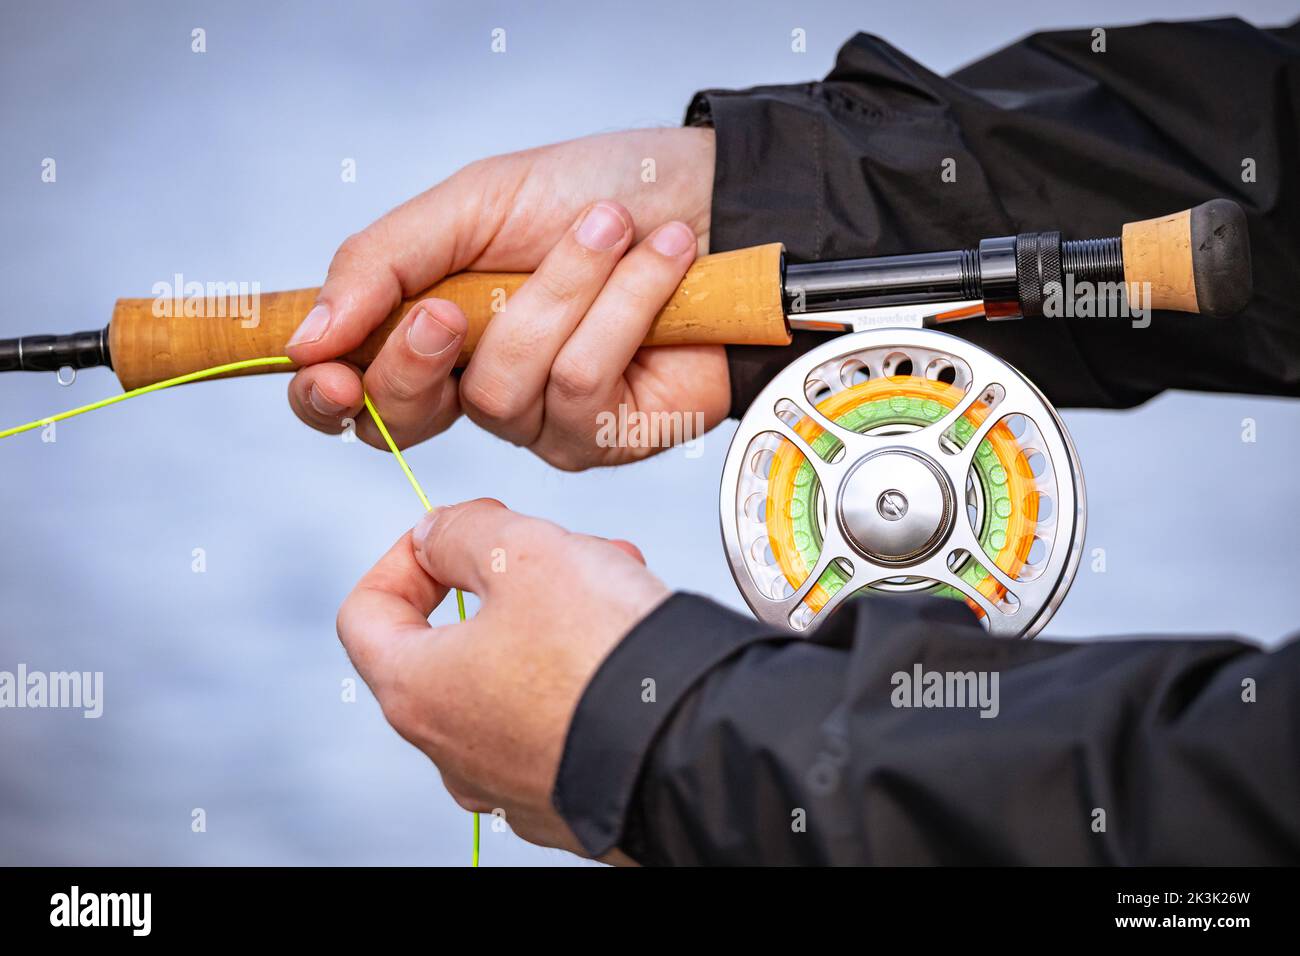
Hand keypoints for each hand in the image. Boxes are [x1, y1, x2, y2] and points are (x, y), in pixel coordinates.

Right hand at [287, 128, 728, 469]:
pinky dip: (618, 311)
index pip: (351, 389)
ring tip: (608, 230)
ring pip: (501, 394)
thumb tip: (305, 338)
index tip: (325, 369)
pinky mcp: (605, 436)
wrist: (717, 198)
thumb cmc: (599, 189)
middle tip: (450, 309)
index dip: (323, 394)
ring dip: (557, 296)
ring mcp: (540, 419)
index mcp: (431, 326)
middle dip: (419, 362)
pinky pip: (580, 388)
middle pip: (403, 420)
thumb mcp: (472, 202)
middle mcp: (476, 383)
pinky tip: (658, 264)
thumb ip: (381, 265)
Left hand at [336, 498, 668, 856]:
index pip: (366, 613)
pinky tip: (627, 641)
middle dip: (503, 578)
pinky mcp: (567, 797)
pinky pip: (557, 721)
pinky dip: (580, 673)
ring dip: (550, 618)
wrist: (692, 745)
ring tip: (610, 578)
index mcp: (417, 692)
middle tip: (556, 545)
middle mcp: (452, 751)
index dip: (405, 556)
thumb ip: (461, 531)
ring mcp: (509, 783)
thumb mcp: (524, 550)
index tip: (454, 533)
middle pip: (450, 642)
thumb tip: (437, 535)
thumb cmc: (603, 655)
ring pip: (510, 677)